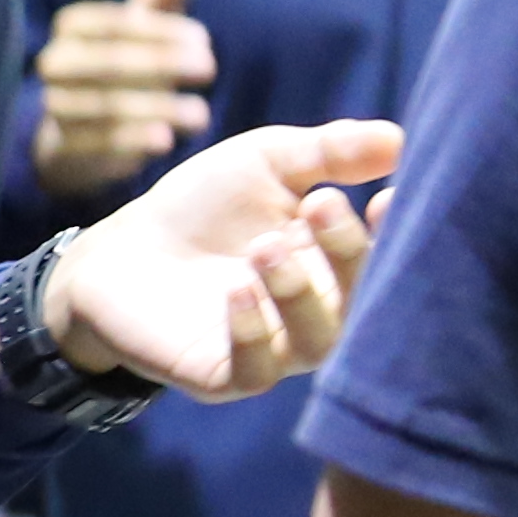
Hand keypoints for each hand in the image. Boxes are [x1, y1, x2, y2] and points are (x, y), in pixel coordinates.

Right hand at [33, 0, 217, 198]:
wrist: (83, 126)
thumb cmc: (124, 59)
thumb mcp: (144, 24)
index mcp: (73, 25)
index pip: (118, 22)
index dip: (163, 31)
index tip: (205, 39)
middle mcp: (55, 62)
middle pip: (112, 63)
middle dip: (164, 64)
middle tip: (210, 68)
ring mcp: (56, 105)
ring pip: (107, 106)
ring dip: (159, 108)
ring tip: (201, 114)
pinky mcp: (64, 146)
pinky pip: (98, 142)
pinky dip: (134, 141)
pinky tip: (167, 139)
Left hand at [43, 120, 401, 401]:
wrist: (118, 254)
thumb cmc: (202, 207)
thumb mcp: (265, 161)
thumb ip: (328, 152)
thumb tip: (399, 140)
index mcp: (336, 264)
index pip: (386, 258)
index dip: (396, 234)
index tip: (386, 197)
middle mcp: (317, 313)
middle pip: (360, 299)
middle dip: (349, 252)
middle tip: (321, 204)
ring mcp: (273, 350)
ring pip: (316, 341)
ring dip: (299, 293)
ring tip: (266, 246)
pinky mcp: (222, 376)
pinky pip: (256, 371)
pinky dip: (253, 334)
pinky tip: (237, 290)